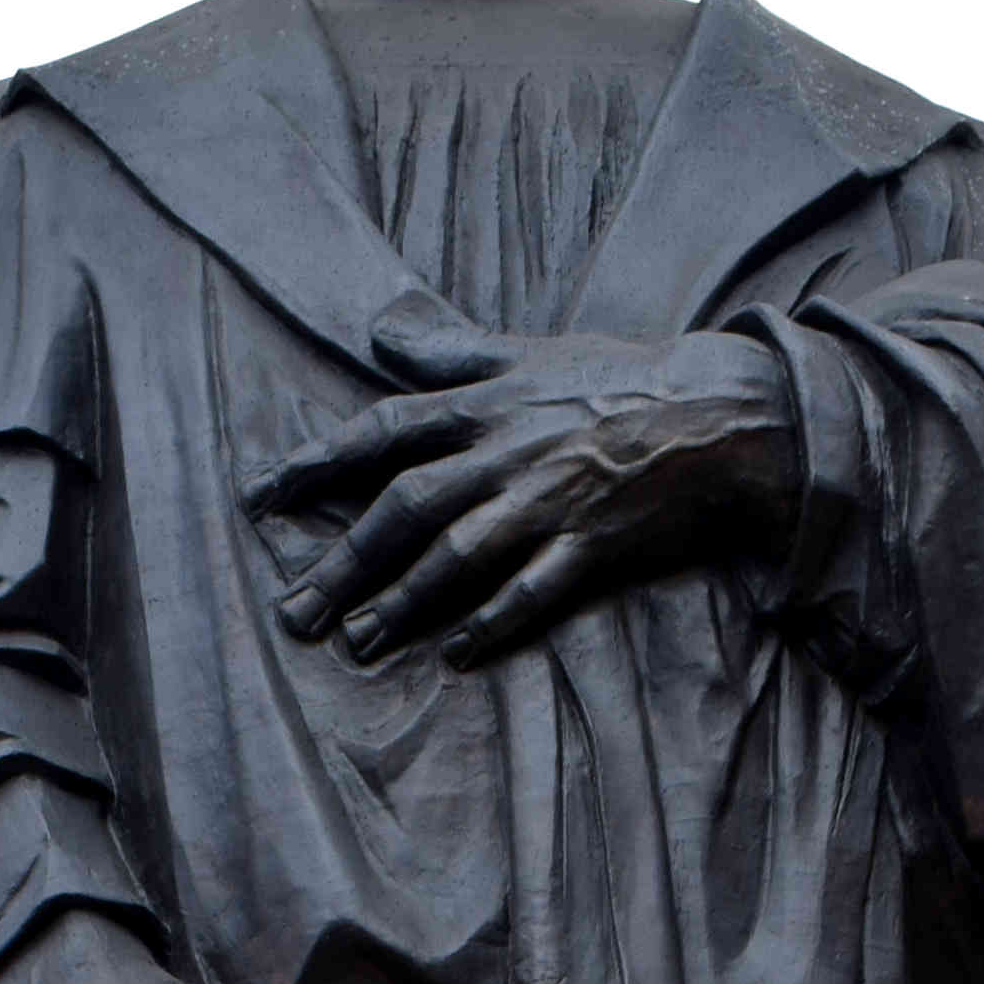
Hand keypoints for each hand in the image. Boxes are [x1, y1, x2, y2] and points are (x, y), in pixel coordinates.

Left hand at [250, 307, 797, 665]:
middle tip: (296, 610)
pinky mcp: (594, 543)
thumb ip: (452, 350)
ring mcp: (549, 500)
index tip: (264, 497)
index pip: (383, 429)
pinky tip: (456, 651)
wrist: (719, 411)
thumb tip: (382, 333)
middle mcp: (506, 451)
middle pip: (406, 505)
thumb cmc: (618, 378)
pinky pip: (534, 589)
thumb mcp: (530, 352)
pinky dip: (494, 621)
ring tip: (358, 641)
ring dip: (404, 600)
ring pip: (459, 555)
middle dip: (346, 559)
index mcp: (485, 403)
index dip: (318, 462)